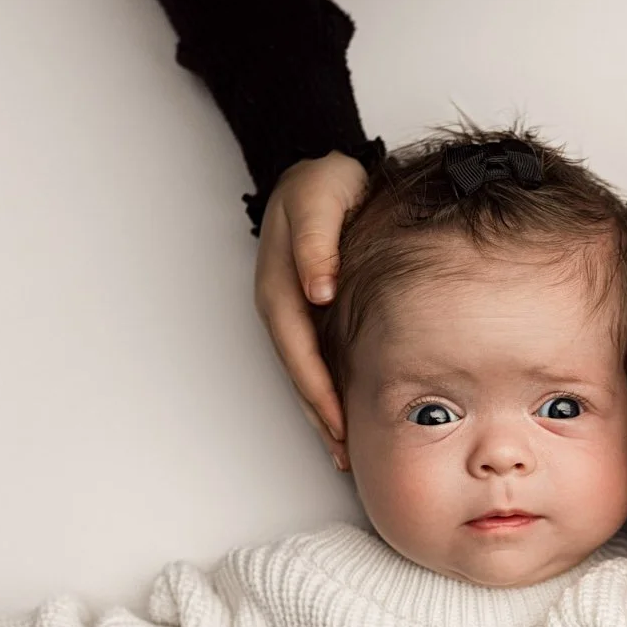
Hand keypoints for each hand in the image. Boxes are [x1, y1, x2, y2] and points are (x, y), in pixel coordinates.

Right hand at [253, 151, 370, 451]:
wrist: (324, 172)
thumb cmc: (323, 183)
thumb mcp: (318, 198)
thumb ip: (315, 242)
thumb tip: (318, 290)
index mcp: (280, 285)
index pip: (298, 349)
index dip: (316, 388)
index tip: (337, 422)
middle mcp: (283, 305)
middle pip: (299, 372)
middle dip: (319, 416)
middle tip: (344, 455)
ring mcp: (295, 312)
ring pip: (306, 372)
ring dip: (322, 413)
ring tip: (343, 452)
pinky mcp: (311, 314)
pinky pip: (318, 360)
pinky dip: (329, 391)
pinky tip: (346, 415)